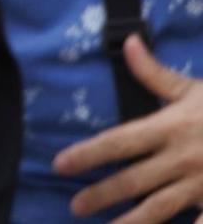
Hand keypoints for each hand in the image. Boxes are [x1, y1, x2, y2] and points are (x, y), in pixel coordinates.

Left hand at [54, 34, 202, 221]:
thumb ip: (155, 74)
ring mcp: (201, 183)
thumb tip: (129, 44)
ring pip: (160, 206)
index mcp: (170, 128)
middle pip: (134, 179)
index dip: (88, 153)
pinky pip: (202, 221)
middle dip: (102, 193)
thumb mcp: (194, 89)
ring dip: (132, 221)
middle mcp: (181, 158)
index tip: (60, 164)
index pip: (119, 142)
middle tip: (74, 206)